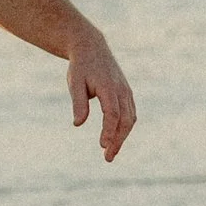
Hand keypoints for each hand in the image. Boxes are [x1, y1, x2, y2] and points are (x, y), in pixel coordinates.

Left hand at [67, 32, 137, 160]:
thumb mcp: (74, 83)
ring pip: (130, 118)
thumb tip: (78, 124)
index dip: (108, 131)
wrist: (92, 49)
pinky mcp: (126, 94)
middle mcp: (122, 91)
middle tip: (107, 157)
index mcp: (109, 88)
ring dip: (122, 137)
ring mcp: (126, 92)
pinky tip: (116, 139)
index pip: (112, 114)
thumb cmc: (81, 68)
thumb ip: (78, 103)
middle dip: (118, 140)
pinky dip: (125, 128)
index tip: (102, 146)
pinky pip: (130, 114)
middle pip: (125, 120)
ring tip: (110, 153)